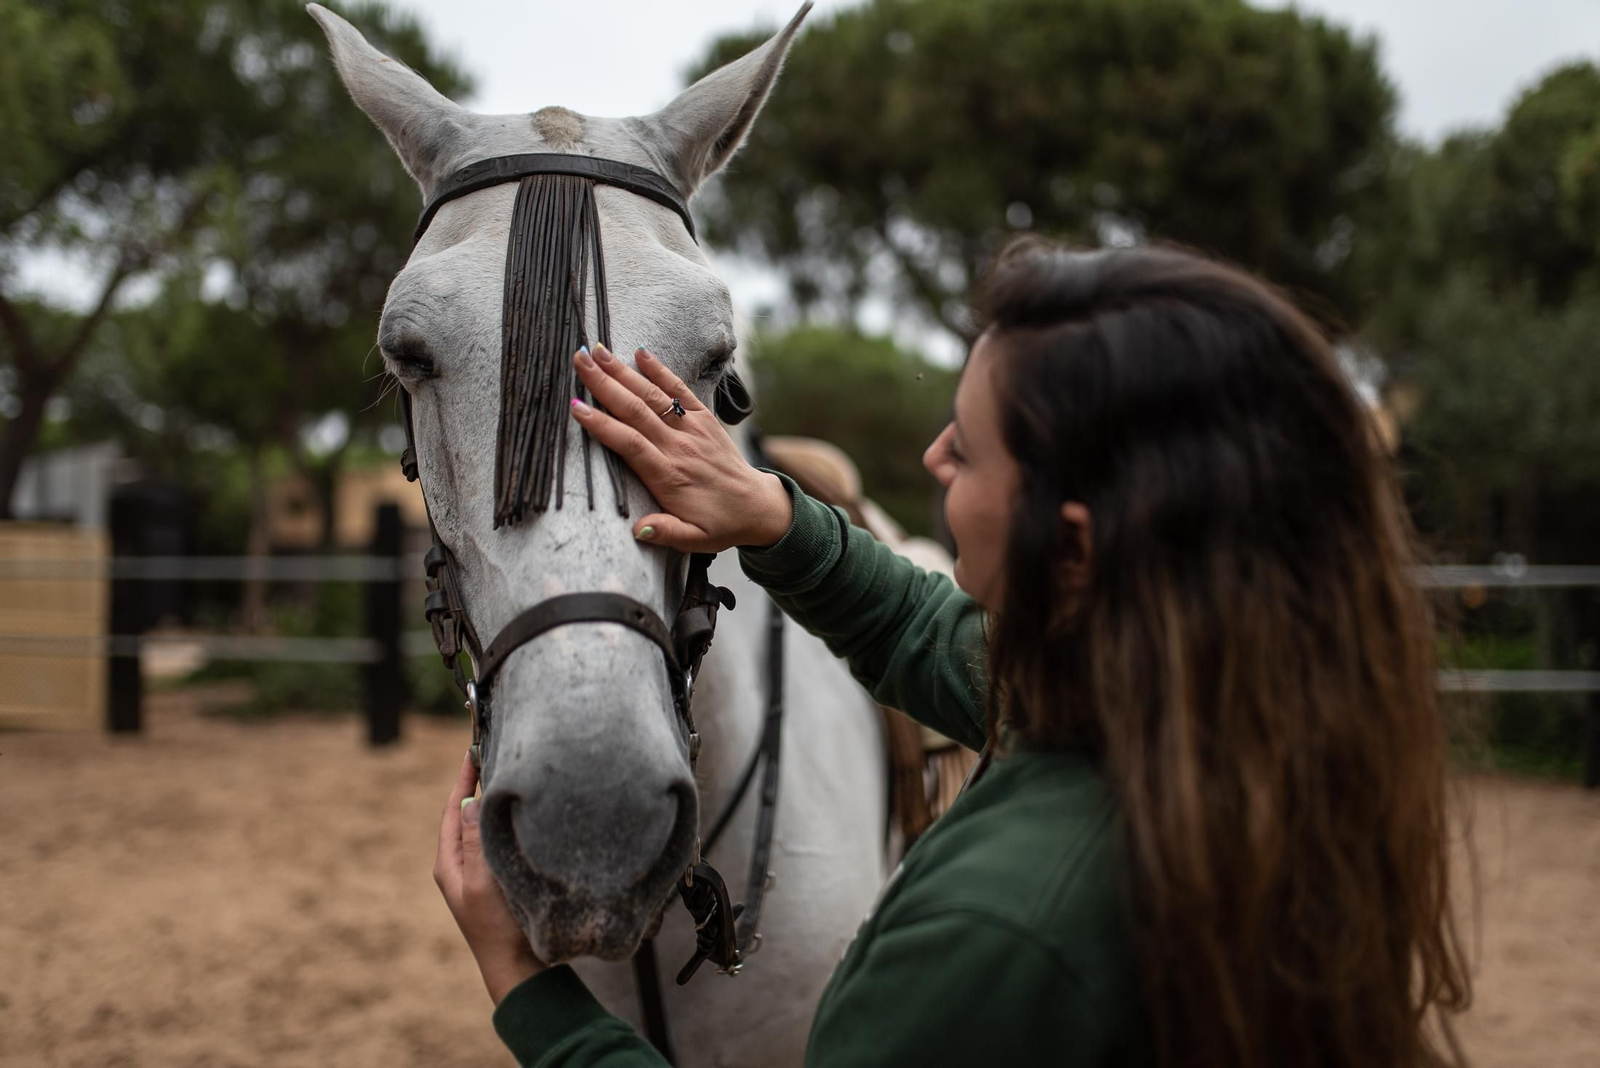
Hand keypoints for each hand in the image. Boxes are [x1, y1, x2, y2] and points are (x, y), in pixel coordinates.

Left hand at [434, 752, 544, 1004]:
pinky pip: (497, 842)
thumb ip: (474, 843)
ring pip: (482, 828)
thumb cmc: (497, 928)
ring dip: (492, 804)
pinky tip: (522, 815)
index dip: (461, 780)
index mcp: (448, 865)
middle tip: (493, 756)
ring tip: (509, 776)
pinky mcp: (497, 883)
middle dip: (477, 786)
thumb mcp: (482, 882)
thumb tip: (467, 803)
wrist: (518, 969)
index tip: (472, 750)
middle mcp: (460, 867)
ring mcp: (478, 875)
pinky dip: (505, 823)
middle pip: (465, 816)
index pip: (451, 812)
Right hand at [569, 344, 793, 551]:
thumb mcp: (694, 540)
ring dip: (624, 372)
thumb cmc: (720, 524)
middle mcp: (679, 447)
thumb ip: (665, 533)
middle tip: (579, 360)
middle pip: (636, 410)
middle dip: (605, 384)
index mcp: (670, 476)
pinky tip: (641, 353)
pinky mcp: (705, 419)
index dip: (602, 425)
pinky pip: (680, 391)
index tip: (576, 407)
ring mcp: (693, 430)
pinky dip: (661, 371)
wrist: (757, 506)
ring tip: (597, 352)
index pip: (630, 444)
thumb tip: (637, 530)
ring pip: (653, 396)